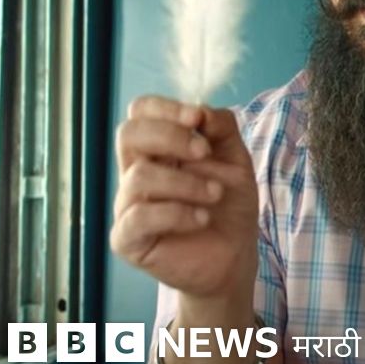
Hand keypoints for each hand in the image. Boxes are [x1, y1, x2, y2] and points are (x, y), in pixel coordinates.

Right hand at [111, 96, 258, 305]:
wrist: (235, 255)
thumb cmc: (229, 205)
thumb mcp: (235, 160)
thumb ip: (222, 129)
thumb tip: (200, 110)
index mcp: (159, 149)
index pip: (140, 112)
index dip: (165, 108)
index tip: (197, 119)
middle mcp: (137, 172)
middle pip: (128, 134)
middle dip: (169, 136)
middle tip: (203, 152)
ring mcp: (128, 205)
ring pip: (139, 176)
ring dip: (186, 182)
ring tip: (215, 195)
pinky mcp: (128, 239)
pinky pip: (139, 217)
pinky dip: (177, 213)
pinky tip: (202, 219)